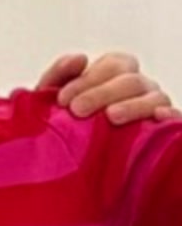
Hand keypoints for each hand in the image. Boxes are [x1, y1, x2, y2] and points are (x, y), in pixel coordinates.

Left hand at [36, 51, 178, 124]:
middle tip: (77, 110)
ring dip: (133, 105)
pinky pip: (177, 120)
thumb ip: (58, 76)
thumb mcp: (55, 102)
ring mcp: (156, 108)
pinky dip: (171, 116)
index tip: (63, 100)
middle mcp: (141, 88)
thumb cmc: (68, 127)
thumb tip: (80, 58)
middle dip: (102, 93)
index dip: (88, 79)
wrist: (74, 167)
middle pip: (131, 80)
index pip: (113, 65)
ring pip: (155, 98)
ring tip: (111, 117)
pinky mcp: (167, 132)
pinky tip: (157, 119)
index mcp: (118, 74)